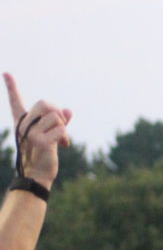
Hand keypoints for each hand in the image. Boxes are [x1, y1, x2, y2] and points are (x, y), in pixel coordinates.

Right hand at [6, 73, 72, 187]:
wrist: (39, 175)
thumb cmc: (44, 155)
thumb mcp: (52, 136)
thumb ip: (59, 123)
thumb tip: (68, 110)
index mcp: (23, 122)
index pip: (16, 102)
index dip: (12, 88)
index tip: (7, 73)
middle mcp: (24, 125)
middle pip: (45, 103)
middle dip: (58, 113)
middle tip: (62, 128)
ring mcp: (30, 133)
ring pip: (57, 117)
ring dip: (65, 129)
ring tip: (62, 141)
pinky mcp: (39, 141)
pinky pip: (61, 130)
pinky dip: (66, 137)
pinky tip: (63, 146)